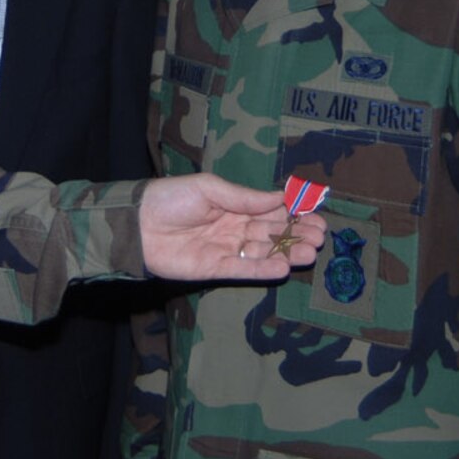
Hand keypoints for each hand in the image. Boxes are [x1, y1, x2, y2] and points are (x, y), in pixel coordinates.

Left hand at [138, 174, 324, 279]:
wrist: (137, 224)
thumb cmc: (171, 198)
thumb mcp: (209, 188)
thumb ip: (245, 197)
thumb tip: (281, 196)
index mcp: (233, 204)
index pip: (270, 208)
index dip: (293, 211)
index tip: (316, 212)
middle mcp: (234, 227)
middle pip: (272, 232)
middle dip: (297, 232)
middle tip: (320, 235)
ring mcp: (226, 249)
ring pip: (264, 252)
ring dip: (288, 251)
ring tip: (311, 251)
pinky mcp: (216, 269)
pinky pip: (245, 270)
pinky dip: (265, 269)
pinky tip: (285, 266)